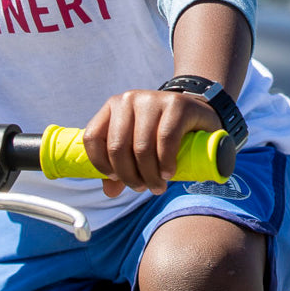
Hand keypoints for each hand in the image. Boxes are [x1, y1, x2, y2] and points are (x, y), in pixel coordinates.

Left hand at [82, 89, 222, 196]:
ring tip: (157, 186)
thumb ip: (120, 168)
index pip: (93, 137)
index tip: (116, 178)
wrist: (196, 113)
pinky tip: (168, 173)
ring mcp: (152, 99)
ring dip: (149, 175)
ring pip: (141, 147)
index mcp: (112, 107)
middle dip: (129, 176)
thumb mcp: (137, 147)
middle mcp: (128, 99)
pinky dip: (165, 163)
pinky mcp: (177, 105)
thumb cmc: (161, 133)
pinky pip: (165, 140)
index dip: (101, 163)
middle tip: (141, 188)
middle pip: (117, 147)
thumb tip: (110, 191)